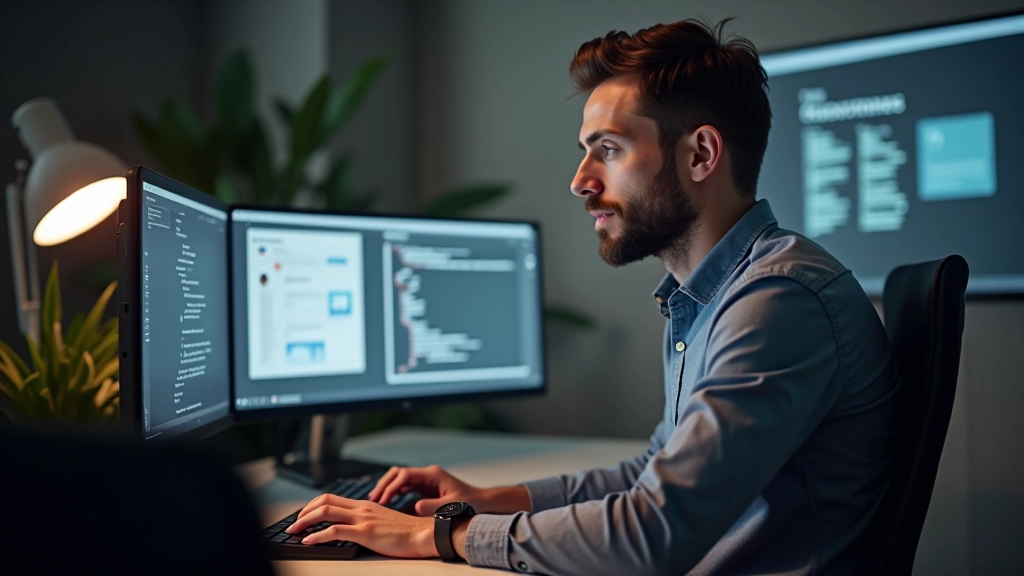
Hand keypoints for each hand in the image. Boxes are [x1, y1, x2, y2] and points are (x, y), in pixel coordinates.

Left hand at [285, 494, 435, 557]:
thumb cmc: (407, 532)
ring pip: (325, 512)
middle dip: (304, 511)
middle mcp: (362, 508)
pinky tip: (308, 541)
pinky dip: (317, 536)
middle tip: (294, 523)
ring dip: (304, 521)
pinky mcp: (365, 532)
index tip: (304, 515)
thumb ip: (368, 521)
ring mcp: (363, 519)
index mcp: (365, 505)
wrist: (424, 534)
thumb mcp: (383, 522)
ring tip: (293, 531)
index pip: (332, 498)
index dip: (313, 505)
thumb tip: (352, 529)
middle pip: (324, 501)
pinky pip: (334, 531)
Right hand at [368, 464, 485, 515]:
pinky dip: (394, 493)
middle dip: (385, 484)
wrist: (482, 502)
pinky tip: (386, 503)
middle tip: (374, 499)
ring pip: (399, 479)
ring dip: (387, 488)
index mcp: (432, 475)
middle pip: (398, 473)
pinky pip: (405, 487)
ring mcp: (425, 480)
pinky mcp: (425, 488)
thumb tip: (415, 506)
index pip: (405, 475)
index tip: (383, 500)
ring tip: (376, 501)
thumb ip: (433, 507)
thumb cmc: (470, 503)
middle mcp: (427, 475)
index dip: (392, 486)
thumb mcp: (452, 506)